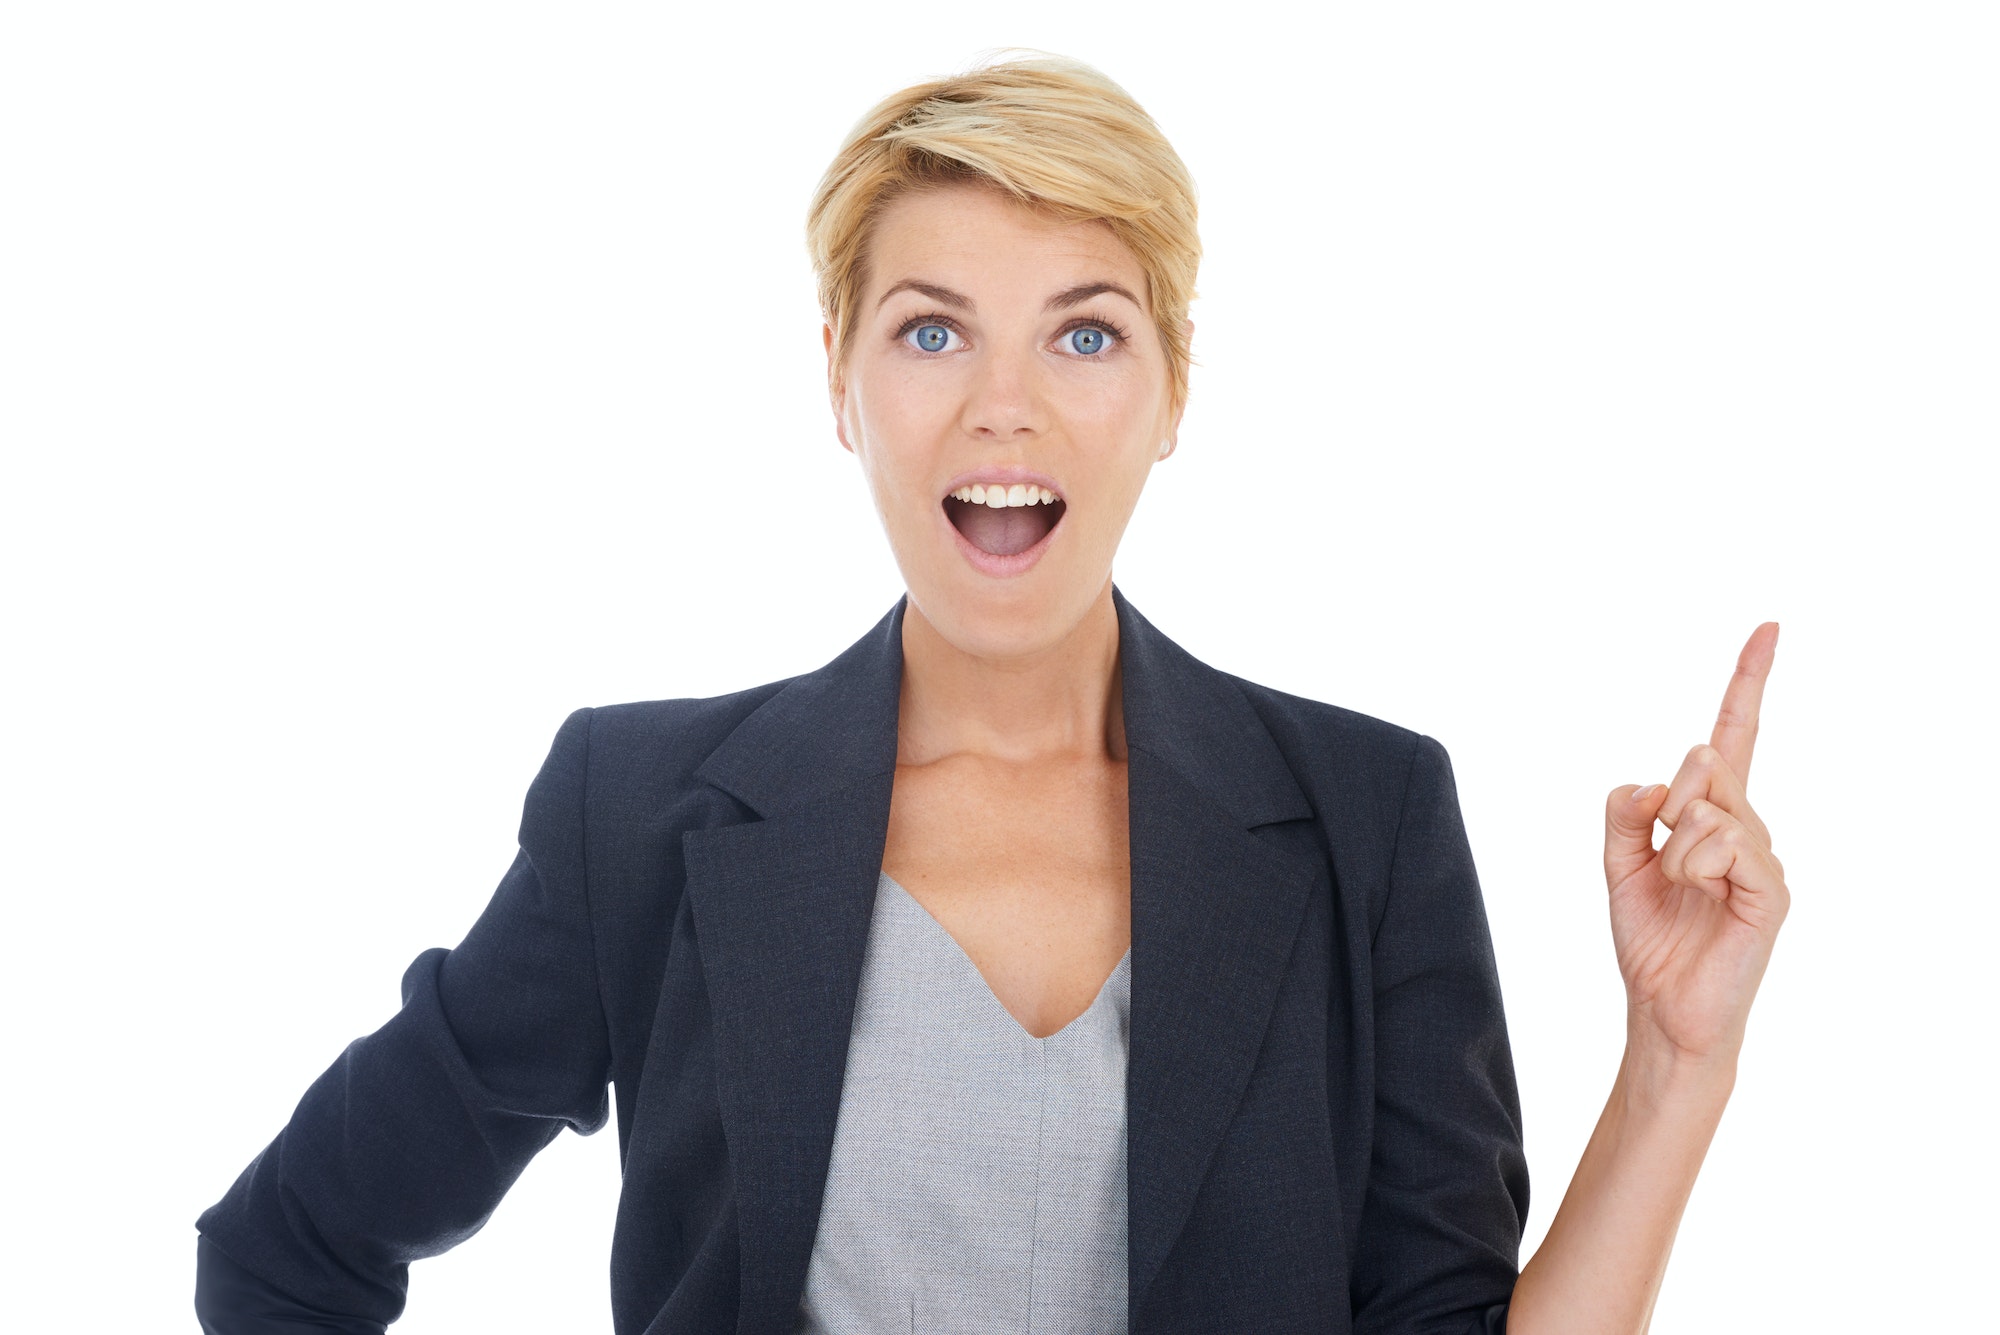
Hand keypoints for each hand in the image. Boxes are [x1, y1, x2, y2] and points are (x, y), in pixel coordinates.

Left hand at [1603, 623, 1788, 1074]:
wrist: (1663, 1009)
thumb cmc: (1649, 940)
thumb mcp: (1617, 864)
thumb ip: (1624, 814)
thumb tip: (1650, 783)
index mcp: (1711, 815)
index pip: (1732, 735)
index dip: (1747, 681)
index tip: (1768, 627)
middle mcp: (1746, 826)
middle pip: (1704, 760)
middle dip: (1667, 799)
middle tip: (1662, 851)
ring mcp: (1763, 857)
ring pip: (1707, 804)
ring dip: (1672, 845)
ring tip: (1680, 889)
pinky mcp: (1771, 890)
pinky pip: (1723, 841)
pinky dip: (1690, 862)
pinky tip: (1697, 893)